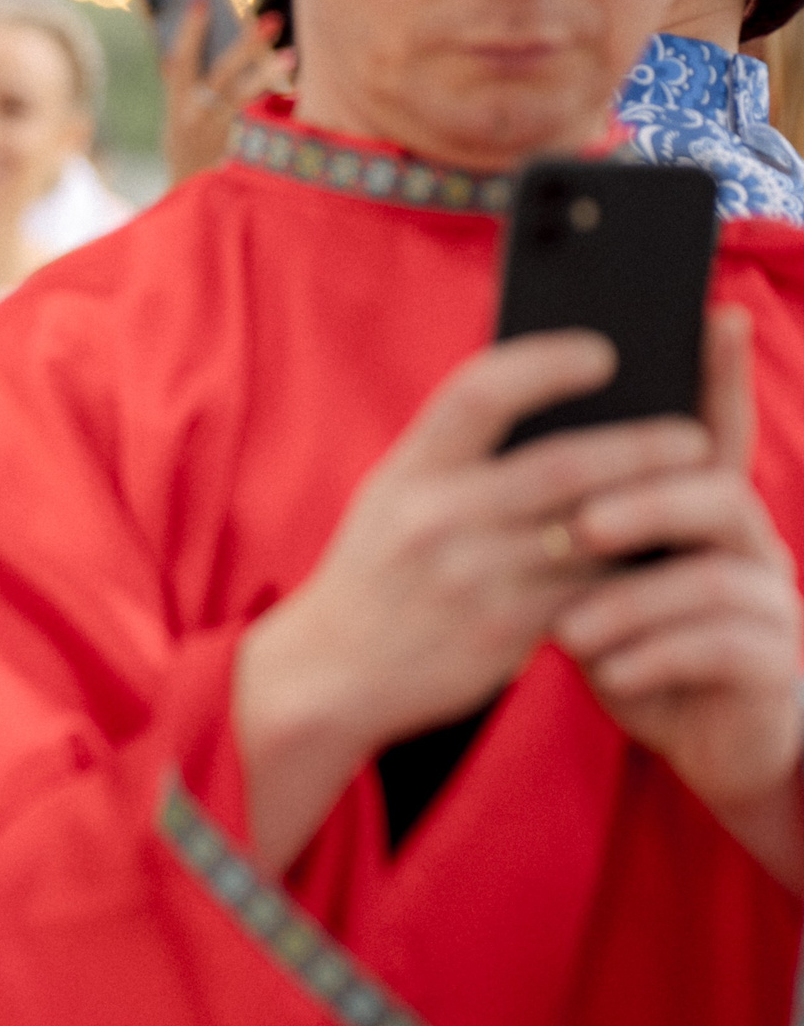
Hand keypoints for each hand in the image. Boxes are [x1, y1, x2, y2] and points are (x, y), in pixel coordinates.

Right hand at [161, 0, 292, 184]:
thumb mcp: (177, 114)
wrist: (190, 195)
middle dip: (245, 46)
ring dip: (269, 75)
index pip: (179, 60)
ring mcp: (221, 134)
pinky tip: (300, 91)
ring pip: (247, 99)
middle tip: (271, 19)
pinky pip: (265, 121)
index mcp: (175, 104)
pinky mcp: (241, 148)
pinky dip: (281, 103)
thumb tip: (198, 39)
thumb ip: (184, 82)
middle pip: (222, 75)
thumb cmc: (187, 142)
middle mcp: (196, 118)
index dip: (190, 30)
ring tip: (292, 55)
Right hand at [236, 331, 711, 866]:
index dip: (546, 363)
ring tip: (694, 493)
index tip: (603, 353)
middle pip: (563, 464)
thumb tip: (550, 400)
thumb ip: (455, 453)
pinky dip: (631, 572)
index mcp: (409, 471)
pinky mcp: (502, 632)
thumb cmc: (376, 571)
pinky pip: (589, 592)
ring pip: (590, 532)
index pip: (480, 392)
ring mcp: (471, 577)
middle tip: (692, 436)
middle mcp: (437, 517)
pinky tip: (659, 558)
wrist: (330, 672)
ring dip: (653, 511)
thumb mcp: (391, 496)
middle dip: (642, 446)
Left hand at [552, 309, 803, 877]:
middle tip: (578, 525)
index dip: (720, 376)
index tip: (714, 314)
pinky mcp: (775, 667)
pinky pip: (726, 649)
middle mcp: (749, 545)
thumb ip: (573, 517)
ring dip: (634, 599)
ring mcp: (773, 605)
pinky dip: (656, 656)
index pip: (715, 430)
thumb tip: (503, 450)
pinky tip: (610, 672)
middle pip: (714, 493)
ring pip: (717, 576)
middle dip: (644, 502)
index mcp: (702, 514)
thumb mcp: (594, 579)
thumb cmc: (633, 644)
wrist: (698, 742)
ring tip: (568, 629)